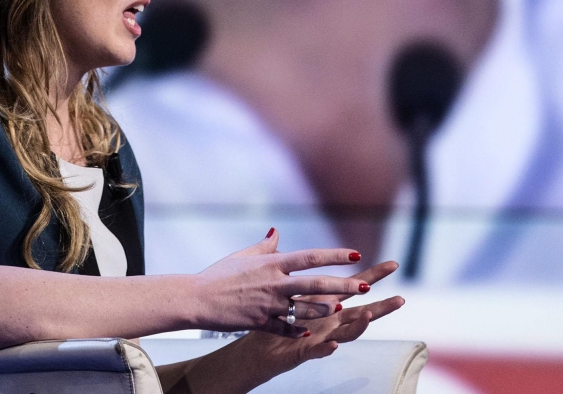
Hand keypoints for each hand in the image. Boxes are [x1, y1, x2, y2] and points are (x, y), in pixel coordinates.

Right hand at [192, 228, 386, 334]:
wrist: (198, 299)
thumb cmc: (220, 274)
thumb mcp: (244, 256)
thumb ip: (265, 247)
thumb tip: (276, 232)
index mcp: (272, 263)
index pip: (310, 256)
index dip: (333, 255)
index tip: (355, 254)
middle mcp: (275, 283)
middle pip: (315, 283)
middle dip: (342, 284)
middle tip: (364, 285)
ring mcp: (269, 305)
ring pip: (305, 308)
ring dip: (325, 308)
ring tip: (342, 308)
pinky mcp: (261, 323)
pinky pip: (285, 328)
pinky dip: (298, 329)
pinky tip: (312, 332)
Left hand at [225, 260, 404, 388]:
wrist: (257, 345)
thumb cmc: (275, 316)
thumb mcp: (288, 287)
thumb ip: (298, 267)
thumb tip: (301, 243)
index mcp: (326, 301)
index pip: (353, 286)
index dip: (372, 276)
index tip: (393, 265)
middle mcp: (329, 320)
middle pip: (360, 312)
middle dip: (381, 306)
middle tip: (401, 299)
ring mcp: (319, 337)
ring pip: (345, 333)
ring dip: (357, 325)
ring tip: (368, 314)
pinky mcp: (303, 351)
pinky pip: (316, 350)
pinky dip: (326, 348)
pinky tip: (333, 345)